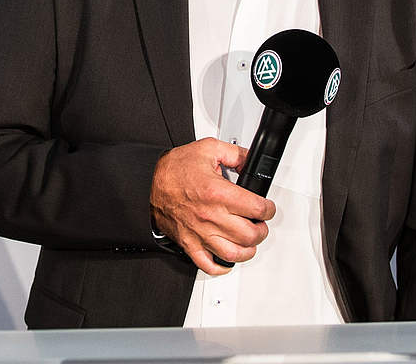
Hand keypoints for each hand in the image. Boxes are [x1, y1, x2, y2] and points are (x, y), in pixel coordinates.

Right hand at [150, 137, 275, 274]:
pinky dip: (222, 267)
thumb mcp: (208, 149)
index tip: (266, 207)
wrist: (146, 182)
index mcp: (217, 193)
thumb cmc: (173, 169)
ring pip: (234, 254)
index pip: (258, 209)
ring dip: (248, 249)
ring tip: (248, 240)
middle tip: (259, 223)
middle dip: (261, 230)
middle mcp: (210, 216)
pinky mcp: (189, 243)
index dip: (268, 209)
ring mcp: (200, 233)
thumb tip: (251, 161)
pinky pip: (208, 265)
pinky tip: (228, 259)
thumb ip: (236, 154)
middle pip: (250, 235)